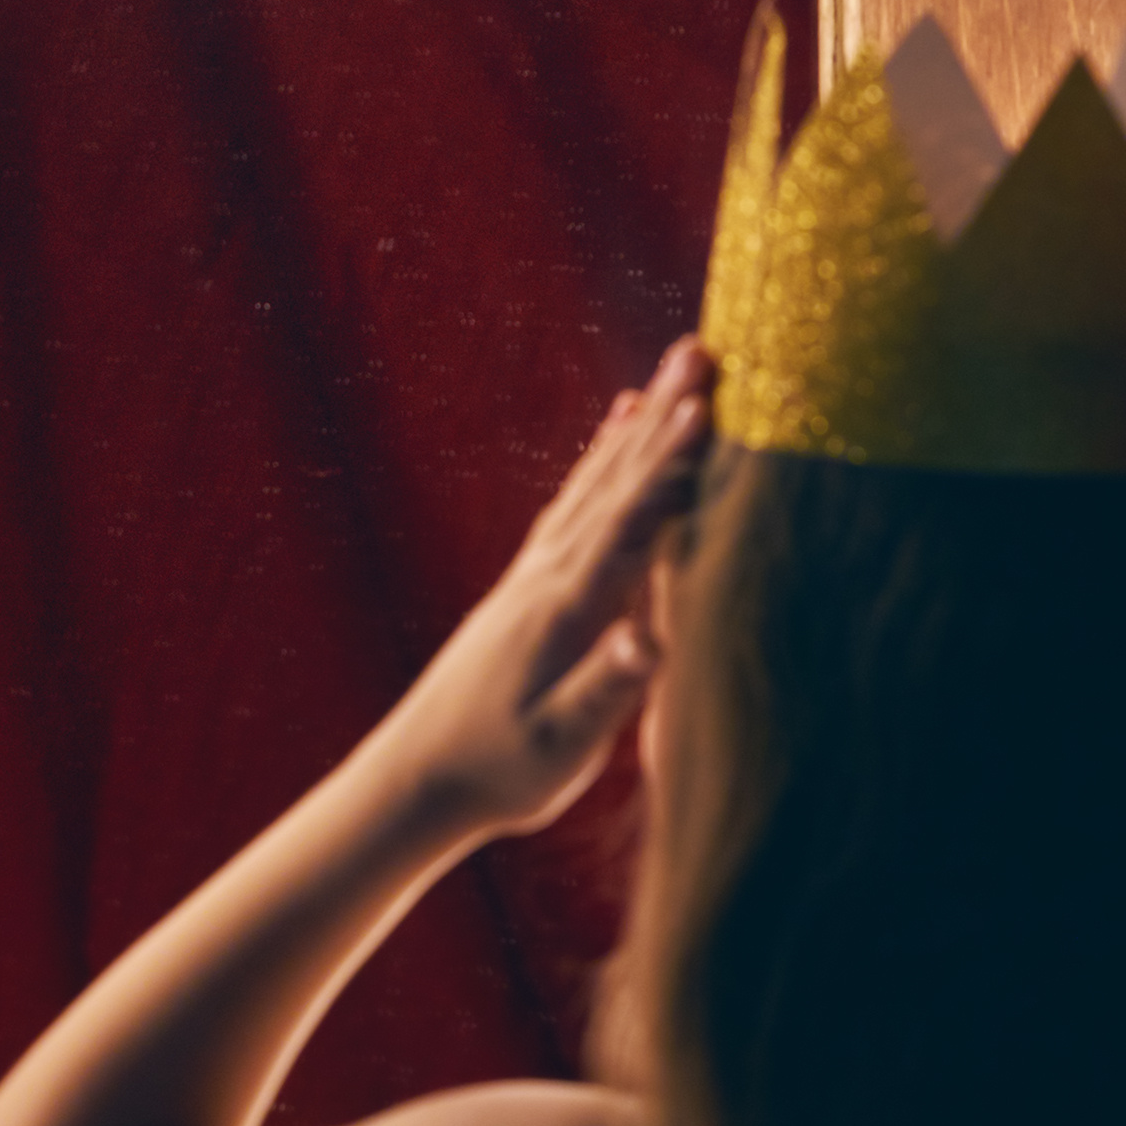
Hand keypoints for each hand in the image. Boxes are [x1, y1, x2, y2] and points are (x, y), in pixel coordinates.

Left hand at [374, 338, 709, 835]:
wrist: (418, 776)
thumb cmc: (497, 771)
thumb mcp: (557, 747)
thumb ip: (603, 692)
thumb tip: (648, 646)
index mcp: (566, 611)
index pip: (627, 524)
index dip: (669, 467)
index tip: (707, 408)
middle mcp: (549, 576)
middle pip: (615, 481)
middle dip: (663, 416)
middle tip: (701, 348)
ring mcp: (535, 572)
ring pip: (596, 481)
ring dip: (639, 424)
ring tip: (673, 369)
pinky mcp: (527, 581)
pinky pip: (574, 501)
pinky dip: (603, 458)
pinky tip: (619, 426)